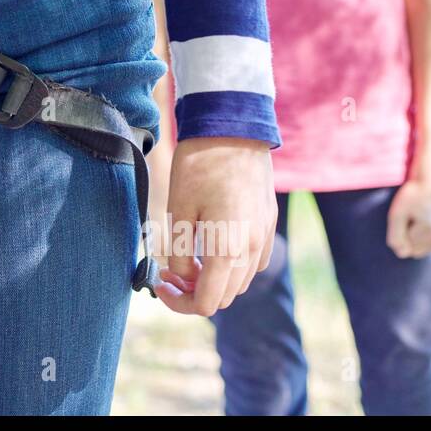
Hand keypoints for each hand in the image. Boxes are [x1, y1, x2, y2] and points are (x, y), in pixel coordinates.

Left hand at [154, 137, 276, 316]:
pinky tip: (213, 246)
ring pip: (240, 281)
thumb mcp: (178, 211)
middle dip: (194, 292)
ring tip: (190, 260)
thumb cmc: (199, 166)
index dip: (179, 302)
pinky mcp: (269, 222)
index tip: (162, 284)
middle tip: (170, 272)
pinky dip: (233, 265)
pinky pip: (253, 260)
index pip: (206, 303)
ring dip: (215, 280)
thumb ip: (181, 253)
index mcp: (228, 250)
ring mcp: (265, 236)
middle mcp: (252, 249)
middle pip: (225, 296)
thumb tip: (183, 277)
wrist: (232, 128)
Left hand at [387, 136, 430, 257]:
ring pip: (425, 248)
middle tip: (411, 217)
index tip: (405, 218)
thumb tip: (402, 254)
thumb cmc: (412, 195)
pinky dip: (427, 234)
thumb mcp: (396, 213)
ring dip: (419, 235)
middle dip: (410, 237)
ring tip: (420, 216)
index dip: (401, 235)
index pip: (407, 250)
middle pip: (417, 251)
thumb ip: (396, 236)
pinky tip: (428, 219)